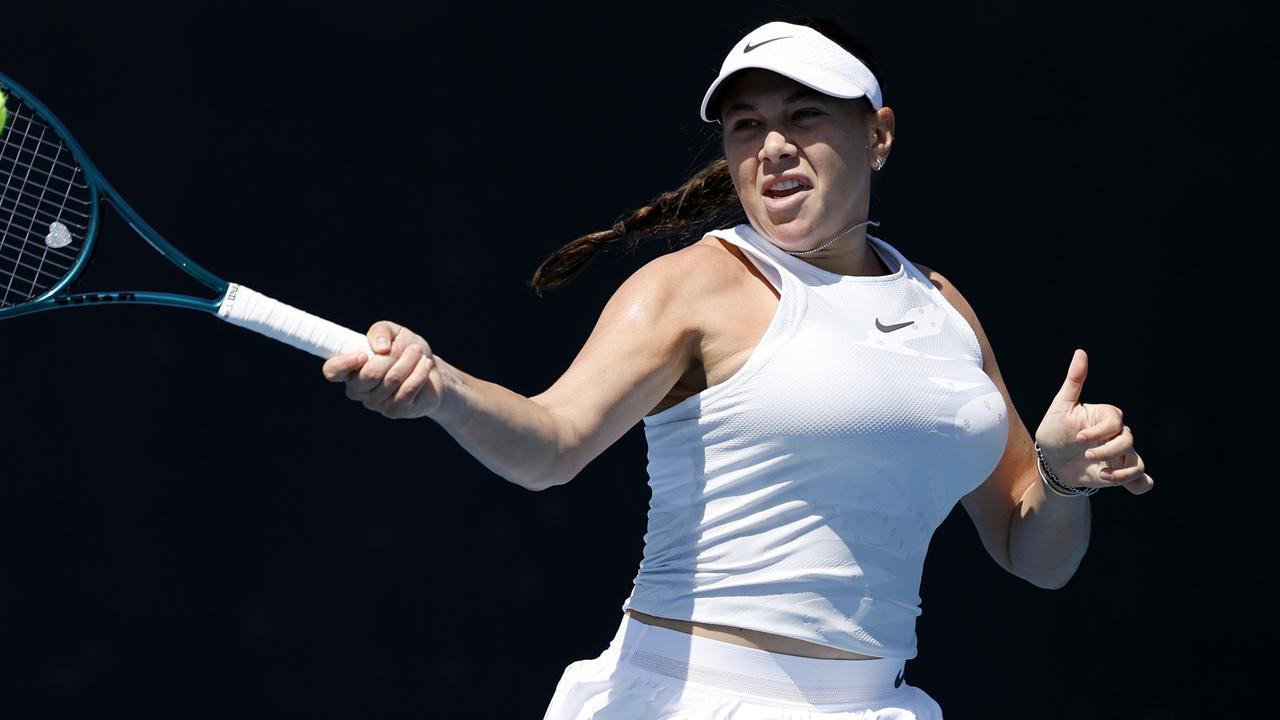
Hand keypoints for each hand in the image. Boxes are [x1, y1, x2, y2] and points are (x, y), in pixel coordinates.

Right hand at [321, 320, 443, 418]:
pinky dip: (419, 373)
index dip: (344, 363)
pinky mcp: (394, 410)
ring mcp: (376, 403)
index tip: (364, 354)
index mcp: (350, 369)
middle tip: (407, 347)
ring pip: (392, 379)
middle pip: (369, 374)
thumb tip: (380, 348)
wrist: (431, 370)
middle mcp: (358, 389)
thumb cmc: (405, 350)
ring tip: (417, 352)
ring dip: (409, 360)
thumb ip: (380, 331)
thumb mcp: (393, 333)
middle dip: (393, 355)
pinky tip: (425, 364)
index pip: (332, 371)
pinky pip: (407, 390)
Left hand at [1034, 348, 1153, 494]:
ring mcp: (1120, 455)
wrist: (1051, 460)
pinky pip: (1141, 480)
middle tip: (1086, 456)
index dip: (1099, 432)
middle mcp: (1117, 435)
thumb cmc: (1055, 429)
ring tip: (1101, 476)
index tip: (1078, 438)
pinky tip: (1126, 486)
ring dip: (1122, 472)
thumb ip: (1074, 381)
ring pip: (1137, 462)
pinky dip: (1139, 484)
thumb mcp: (1060, 406)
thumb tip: (1081, 352)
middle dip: (1108, 450)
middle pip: (1128, 441)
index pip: (1115, 422)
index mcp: (1106, 417)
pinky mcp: (1120, 473)